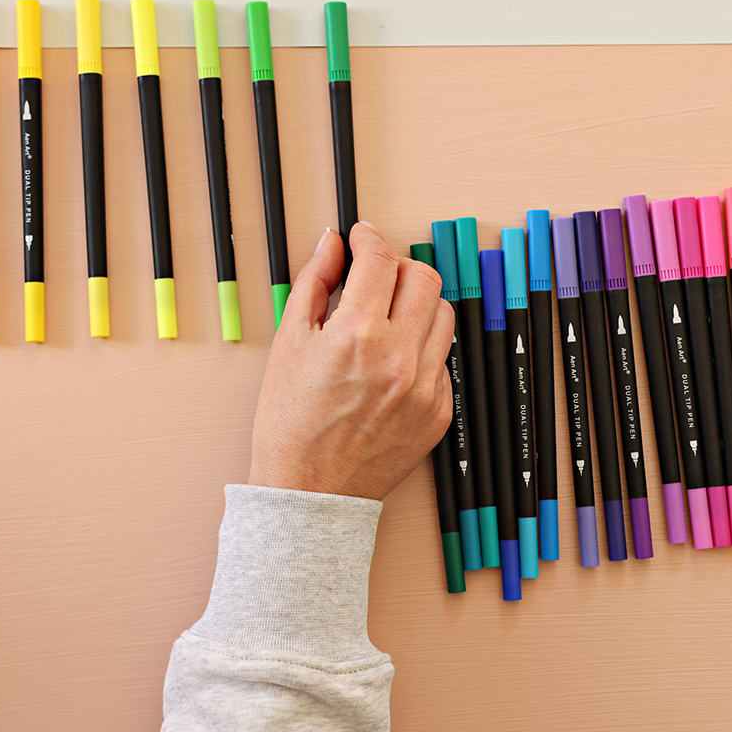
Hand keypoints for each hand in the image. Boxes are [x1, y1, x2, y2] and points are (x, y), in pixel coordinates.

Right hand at [247, 222, 454, 499]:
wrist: (309, 493)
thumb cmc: (290, 425)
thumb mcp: (289, 344)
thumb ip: (314, 284)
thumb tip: (332, 244)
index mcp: (358, 336)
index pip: (379, 260)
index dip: (367, 238)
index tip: (361, 238)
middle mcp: (400, 358)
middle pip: (422, 278)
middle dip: (396, 268)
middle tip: (373, 278)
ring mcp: (426, 387)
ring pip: (442, 314)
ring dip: (414, 305)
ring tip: (383, 321)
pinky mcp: (439, 411)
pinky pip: (442, 358)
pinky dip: (420, 348)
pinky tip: (390, 363)